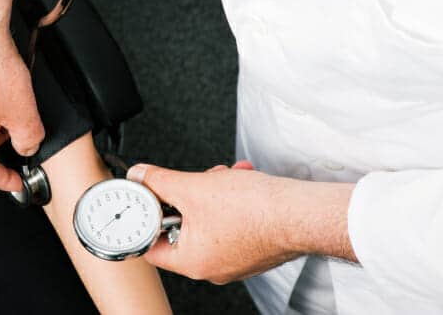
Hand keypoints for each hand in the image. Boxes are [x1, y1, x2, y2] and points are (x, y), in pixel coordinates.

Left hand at [126, 163, 347, 283]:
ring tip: (221, 176)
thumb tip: (141, 175)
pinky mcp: (252, 246)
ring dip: (210, 192)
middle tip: (189, 181)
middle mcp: (213, 266)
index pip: (150, 246)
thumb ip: (160, 181)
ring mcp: (234, 257)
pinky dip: (230, 198)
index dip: (145, 218)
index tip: (146, 199)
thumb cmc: (257, 210)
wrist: (302, 212)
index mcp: (192, 261)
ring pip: (206, 220)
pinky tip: (239, 181)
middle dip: (184, 197)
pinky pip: (229, 221)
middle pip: (179, 228)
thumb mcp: (193, 187)